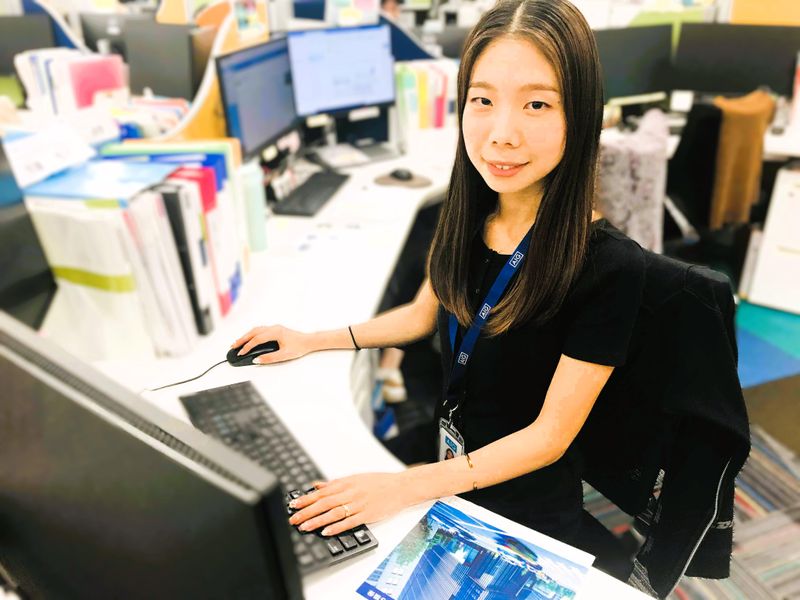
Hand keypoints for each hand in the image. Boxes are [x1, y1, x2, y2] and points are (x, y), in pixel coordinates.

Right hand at [231, 325, 313, 364]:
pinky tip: (249, 339)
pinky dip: (252, 334)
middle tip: (233, 346)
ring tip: (238, 343)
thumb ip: (270, 358)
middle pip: (253, 332)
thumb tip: (256, 360)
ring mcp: (274, 328)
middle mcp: (273, 328)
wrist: (309, 341)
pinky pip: (260, 330)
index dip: (247, 347)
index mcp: (275, 332)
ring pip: (256, 330)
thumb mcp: (284, 355)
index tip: (240, 353)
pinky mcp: (276, 330)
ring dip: (246, 336)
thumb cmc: (299, 347)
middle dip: (242, 339)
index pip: (256, 339)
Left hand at [288, 472, 414, 535]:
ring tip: (305, 527)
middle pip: (325, 503)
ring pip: (334, 512)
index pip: (322, 492)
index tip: (293, 505)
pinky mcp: (368, 514)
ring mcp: (359, 504)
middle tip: (293, 519)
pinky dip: (337, 527)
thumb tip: (317, 485)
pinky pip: (350, 522)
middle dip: (307, 511)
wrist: (401, 486)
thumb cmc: (379, 482)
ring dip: (318, 520)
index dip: (306, 499)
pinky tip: (327, 531)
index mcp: (347, 483)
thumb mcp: (355, 478)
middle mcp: (351, 493)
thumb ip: (334, 483)